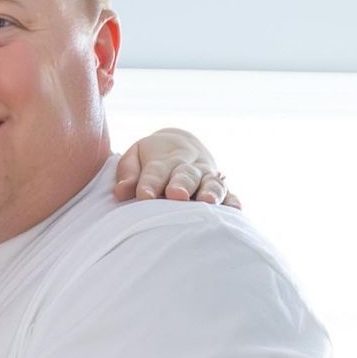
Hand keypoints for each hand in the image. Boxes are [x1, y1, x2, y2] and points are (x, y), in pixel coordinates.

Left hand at [113, 128, 240, 207]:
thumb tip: (122, 191)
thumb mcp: (135, 158)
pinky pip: (230, 195)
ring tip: (207, 203)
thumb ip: (128, 174)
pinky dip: (233, 202)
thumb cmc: (151, 159)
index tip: (144, 195)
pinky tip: (234, 211)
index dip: (151, 182)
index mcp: (165, 160)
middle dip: (182, 184)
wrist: (180, 146)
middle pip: (186, 175)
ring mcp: (207, 178)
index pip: (157, 170)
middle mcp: (188, 168)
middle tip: (175, 194)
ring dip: (210, 192)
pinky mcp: (221, 189)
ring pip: (211, 183)